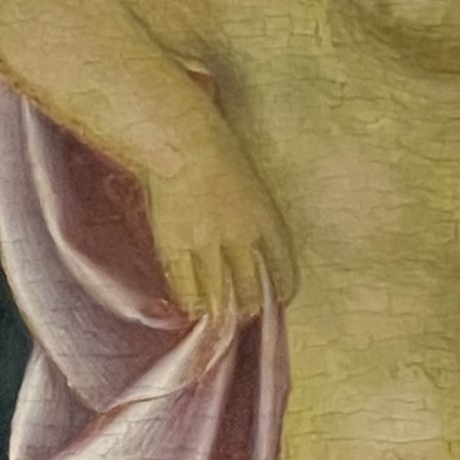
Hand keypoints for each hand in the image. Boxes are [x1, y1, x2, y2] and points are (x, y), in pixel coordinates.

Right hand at [139, 132, 297, 326]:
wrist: (179, 140)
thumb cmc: (212, 148)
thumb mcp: (248, 182)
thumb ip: (250, 216)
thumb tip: (244, 246)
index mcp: (266, 219)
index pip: (282, 268)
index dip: (282, 287)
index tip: (279, 296)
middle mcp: (241, 238)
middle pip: (252, 288)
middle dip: (250, 306)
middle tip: (245, 313)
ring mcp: (208, 245)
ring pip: (221, 294)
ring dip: (223, 311)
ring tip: (221, 318)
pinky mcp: (176, 247)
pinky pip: (187, 287)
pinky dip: (192, 301)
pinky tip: (193, 307)